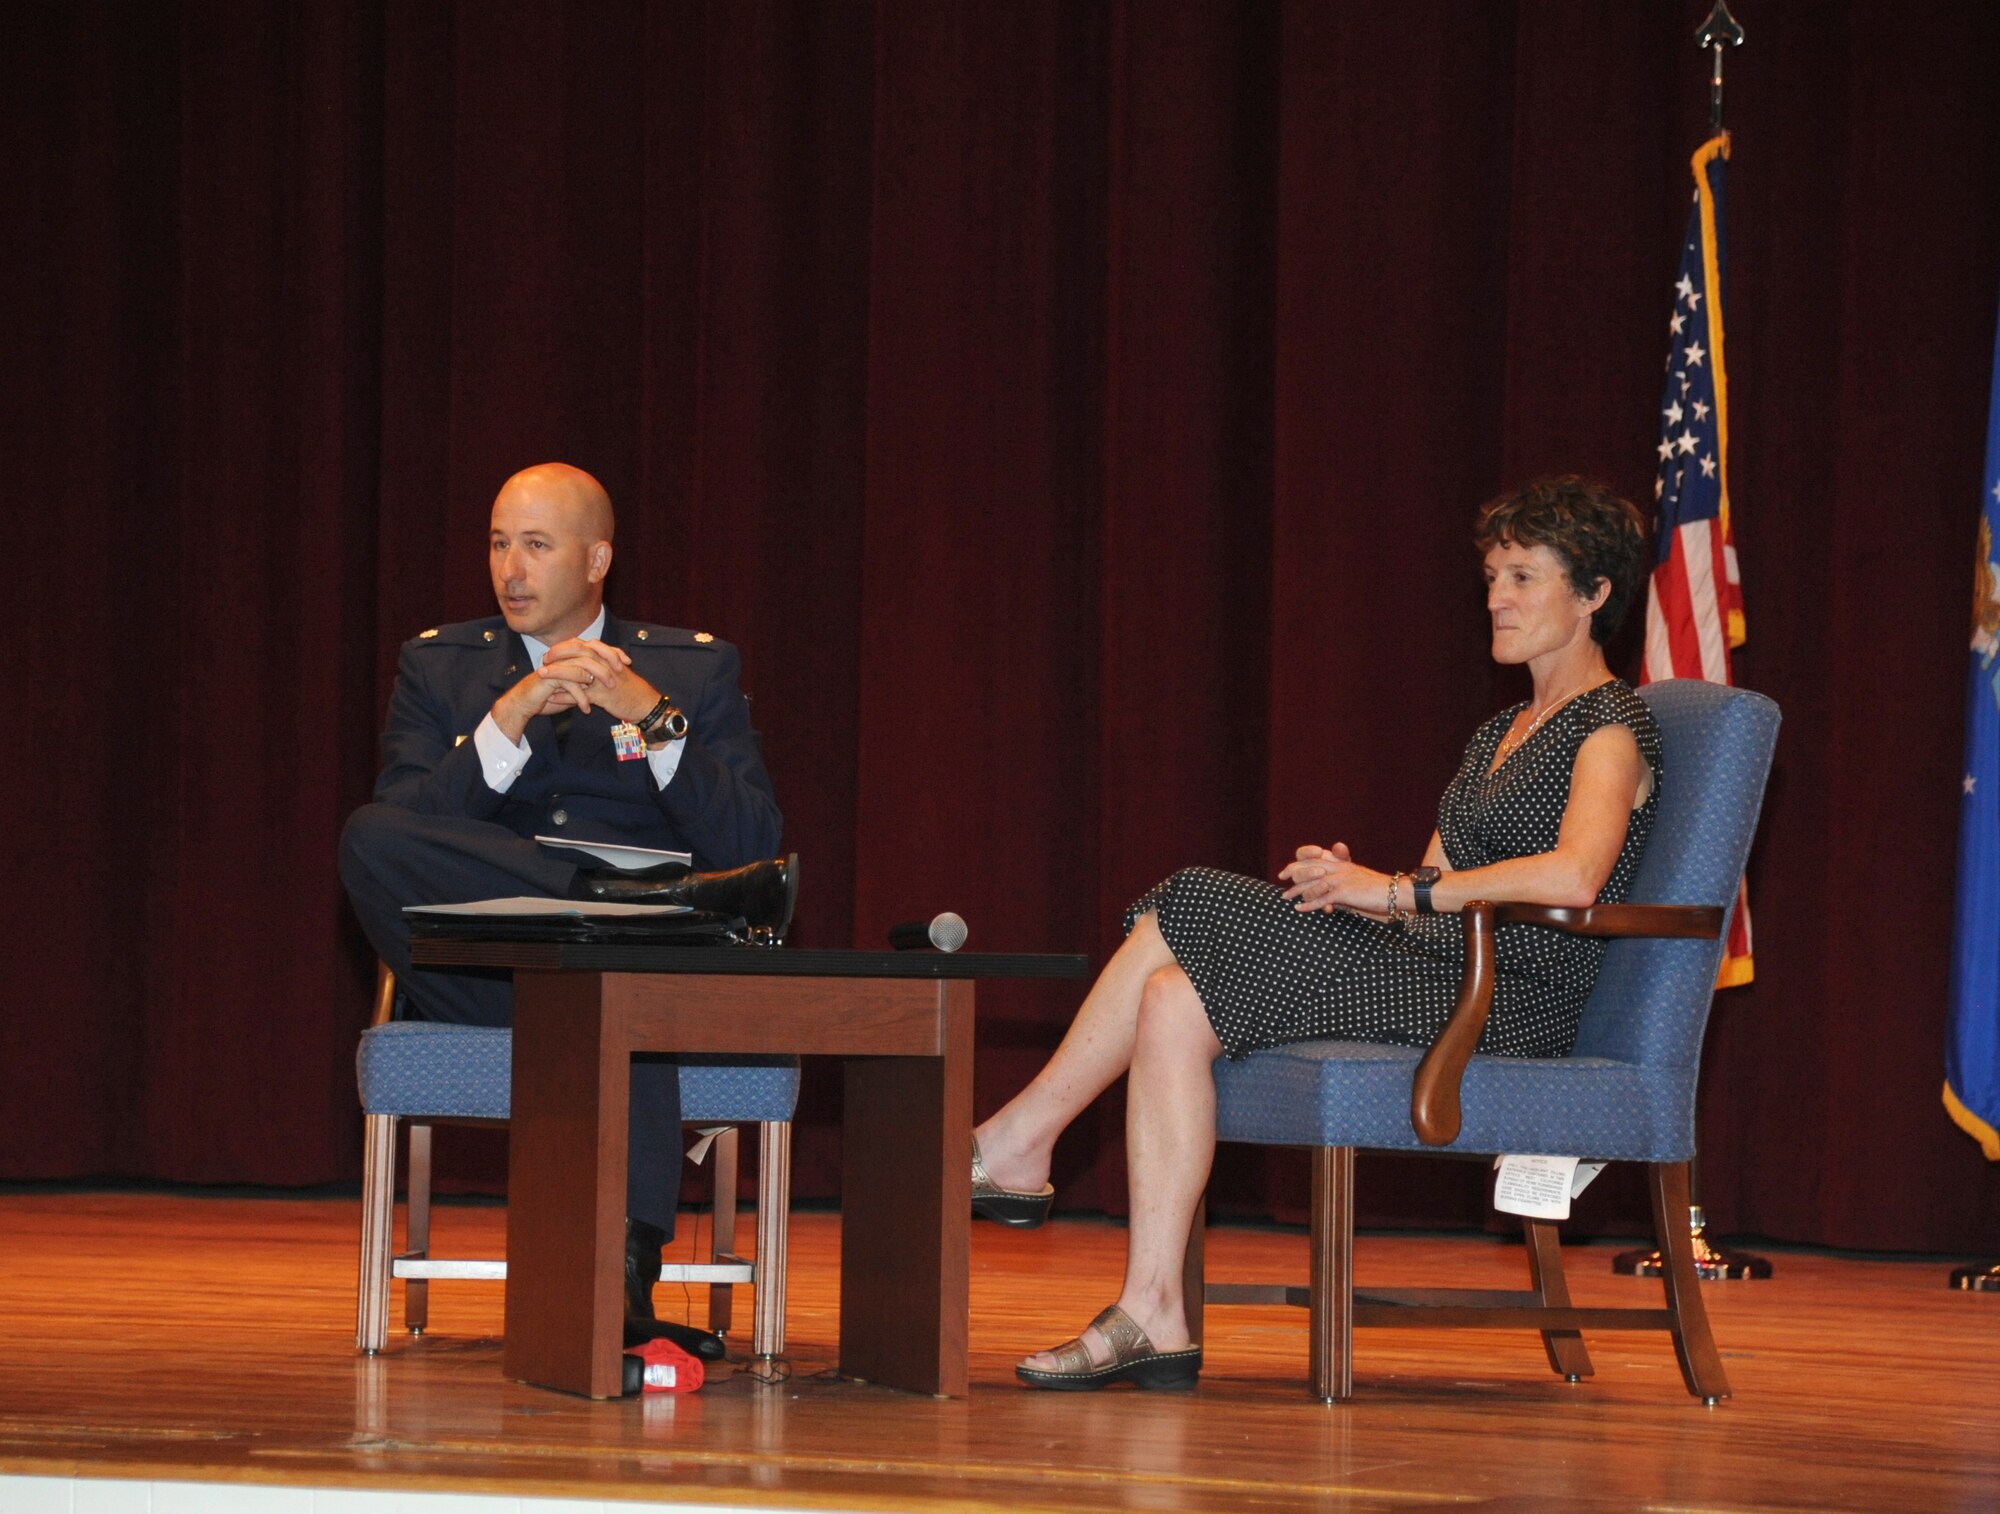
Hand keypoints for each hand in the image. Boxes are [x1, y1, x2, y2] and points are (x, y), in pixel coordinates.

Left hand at [536, 638, 660, 722]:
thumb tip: (581, 663)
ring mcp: (604, 678)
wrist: (645, 703)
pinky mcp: (604, 695)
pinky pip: (581, 694)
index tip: (550, 652)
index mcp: (606, 657)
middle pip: (577, 651)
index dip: (564, 647)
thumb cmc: (629, 689)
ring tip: (541, 675)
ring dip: (557, 672)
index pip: (581, 644)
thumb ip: (598, 665)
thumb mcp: (614, 672)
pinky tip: (552, 698)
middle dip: (558, 654)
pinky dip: (565, 697)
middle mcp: (605, 663)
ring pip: (577, 671)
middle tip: (544, 659)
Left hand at [1279, 842, 1387, 914]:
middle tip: (1280, 880)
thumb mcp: (1356, 882)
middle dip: (1293, 873)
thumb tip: (1326, 898)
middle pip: (1310, 867)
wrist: (1394, 892)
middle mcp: (1339, 868)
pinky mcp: (1345, 892)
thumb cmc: (1376, 890)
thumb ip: (1340, 886)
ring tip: (1285, 897)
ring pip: (1312, 883)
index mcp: (1341, 863)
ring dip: (1297, 891)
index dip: (1300, 862)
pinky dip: (1309, 904)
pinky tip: (1299, 909)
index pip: (1315, 857)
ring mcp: (1341, 879)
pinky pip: (1322, 899)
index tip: (1288, 870)